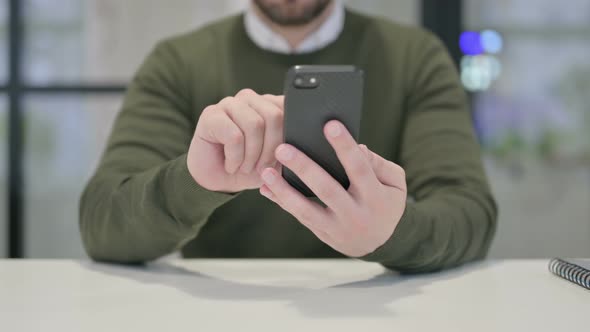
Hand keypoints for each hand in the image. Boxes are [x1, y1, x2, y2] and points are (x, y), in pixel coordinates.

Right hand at [188, 89, 283, 192]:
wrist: (219, 182)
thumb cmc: (251, 169)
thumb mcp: (279, 161)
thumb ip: (292, 147)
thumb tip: (301, 143)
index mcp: (271, 105)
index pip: (290, 109)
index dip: (288, 139)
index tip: (281, 160)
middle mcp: (251, 99)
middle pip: (274, 115)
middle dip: (271, 150)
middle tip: (262, 169)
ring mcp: (230, 104)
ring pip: (255, 124)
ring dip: (251, 156)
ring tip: (245, 168)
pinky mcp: (211, 115)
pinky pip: (234, 136)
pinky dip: (235, 158)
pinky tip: (231, 165)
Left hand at [259, 120, 406, 256]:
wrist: (381, 242)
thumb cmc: (385, 201)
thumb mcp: (394, 183)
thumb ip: (378, 164)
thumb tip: (357, 147)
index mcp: (375, 197)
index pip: (359, 168)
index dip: (344, 147)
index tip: (329, 125)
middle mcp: (355, 214)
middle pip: (327, 189)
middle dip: (304, 167)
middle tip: (282, 148)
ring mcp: (337, 227)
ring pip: (307, 210)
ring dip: (283, 190)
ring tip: (266, 171)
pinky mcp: (323, 233)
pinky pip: (300, 217)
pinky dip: (281, 202)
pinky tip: (265, 188)